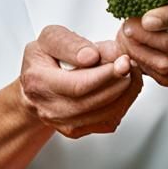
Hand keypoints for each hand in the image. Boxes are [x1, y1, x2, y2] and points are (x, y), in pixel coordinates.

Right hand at [18, 25, 143, 138]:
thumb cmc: (45, 59)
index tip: (123, 60)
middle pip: (94, 102)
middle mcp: (49, 108)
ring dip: (126, 93)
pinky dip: (123, 103)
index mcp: (39, 81)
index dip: (105, 74)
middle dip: (120, 82)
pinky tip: (124, 86)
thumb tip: (91, 56)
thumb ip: (69, 43)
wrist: (36, 85)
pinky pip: (108, 122)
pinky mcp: (77, 131)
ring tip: (131, 72)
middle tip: (131, 64)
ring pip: (105, 115)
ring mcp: (63, 123)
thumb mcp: (51, 37)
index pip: (78, 85)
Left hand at [117, 0, 167, 93]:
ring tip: (125, 40)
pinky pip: (160, 75)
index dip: (165, 17)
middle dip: (142, 35)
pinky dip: (143, 63)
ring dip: (137, 51)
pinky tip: (134, 53)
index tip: (145, 18)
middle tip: (125, 27)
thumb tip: (138, 3)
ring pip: (163, 62)